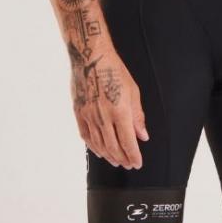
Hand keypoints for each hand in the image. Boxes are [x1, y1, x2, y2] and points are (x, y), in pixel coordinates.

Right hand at [72, 50, 147, 167]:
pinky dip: (93, 147)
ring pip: (99, 145)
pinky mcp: (79, 113)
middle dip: (123, 159)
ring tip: (116, 161)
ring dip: (109, 156)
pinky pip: (86, 136)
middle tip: (128, 165)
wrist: (90, 58)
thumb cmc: (114, 71)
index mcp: (120, 112)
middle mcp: (103, 117)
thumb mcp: (133, 92)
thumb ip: (138, 117)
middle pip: (114, 147)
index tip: (137, 163)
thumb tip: (143, 136)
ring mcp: (89, 116)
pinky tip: (99, 152)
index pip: (128, 142)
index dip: (133, 156)